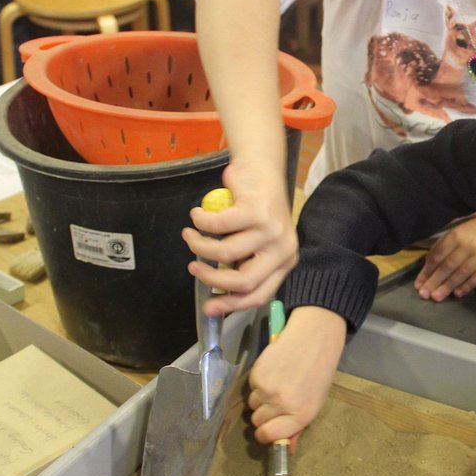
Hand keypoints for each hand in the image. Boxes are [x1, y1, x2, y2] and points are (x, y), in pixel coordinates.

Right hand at [183, 159, 297, 314]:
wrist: (261, 168)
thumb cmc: (253, 207)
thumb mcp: (254, 242)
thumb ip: (242, 264)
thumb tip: (215, 297)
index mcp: (284, 261)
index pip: (259, 294)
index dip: (230, 304)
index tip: (207, 307)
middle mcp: (283, 249)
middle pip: (243, 281)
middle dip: (211, 279)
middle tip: (193, 268)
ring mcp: (272, 230)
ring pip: (225, 254)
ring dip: (199, 245)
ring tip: (190, 235)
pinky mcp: (257, 211)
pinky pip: (218, 226)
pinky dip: (200, 222)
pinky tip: (196, 216)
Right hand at [247, 306, 346, 443]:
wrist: (313, 339)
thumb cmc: (318, 372)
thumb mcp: (315, 403)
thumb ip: (298, 427)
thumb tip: (287, 449)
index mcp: (301, 415)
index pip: (269, 435)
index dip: (265, 434)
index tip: (266, 430)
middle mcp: (282, 405)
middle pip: (257, 421)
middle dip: (263, 415)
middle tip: (275, 402)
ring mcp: (267, 389)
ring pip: (252, 404)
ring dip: (260, 398)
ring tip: (277, 383)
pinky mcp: (257, 374)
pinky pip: (251, 387)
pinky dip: (258, 383)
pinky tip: (273, 371)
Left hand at [414, 213, 475, 301]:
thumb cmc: (471, 232)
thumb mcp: (454, 233)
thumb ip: (440, 248)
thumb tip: (427, 268)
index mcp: (455, 236)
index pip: (438, 256)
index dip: (427, 271)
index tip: (419, 284)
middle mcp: (467, 245)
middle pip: (448, 266)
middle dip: (435, 281)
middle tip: (425, 294)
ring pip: (462, 273)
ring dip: (448, 286)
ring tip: (437, 297)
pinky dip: (467, 286)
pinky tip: (457, 294)